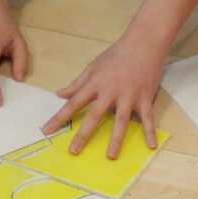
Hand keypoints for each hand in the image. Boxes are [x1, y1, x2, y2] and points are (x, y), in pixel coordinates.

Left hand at [45, 28, 167, 157]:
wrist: (143, 42)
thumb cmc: (117, 54)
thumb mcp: (93, 65)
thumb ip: (77, 82)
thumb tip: (59, 93)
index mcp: (95, 84)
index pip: (73, 103)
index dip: (59, 117)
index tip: (46, 130)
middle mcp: (110, 91)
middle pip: (95, 115)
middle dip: (83, 134)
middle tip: (74, 151)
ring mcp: (128, 95)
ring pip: (121, 120)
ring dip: (116, 139)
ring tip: (111, 156)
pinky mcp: (145, 97)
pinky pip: (147, 118)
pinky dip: (150, 132)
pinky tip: (151, 146)